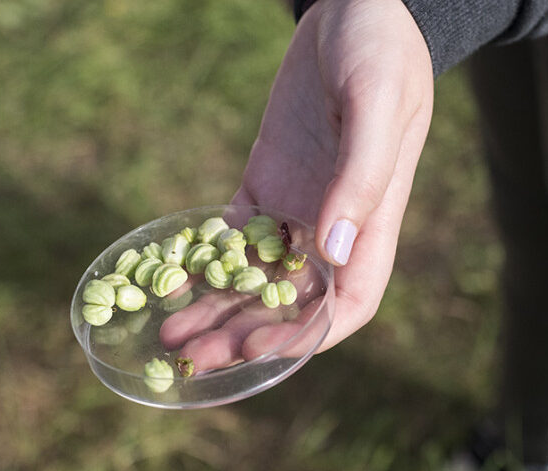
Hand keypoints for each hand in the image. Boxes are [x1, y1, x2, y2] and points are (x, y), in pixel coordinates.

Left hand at [160, 0, 433, 368]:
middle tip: (195, 358)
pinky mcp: (266, 179)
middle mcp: (335, 222)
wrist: (355, 0)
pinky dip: (204, 263)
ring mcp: (299, 203)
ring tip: (172, 334)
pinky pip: (232, 236)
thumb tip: (333, 253)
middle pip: (292, 301)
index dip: (308, 336)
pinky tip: (168, 282)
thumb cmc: (379, 46)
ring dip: (218, 309)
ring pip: (256, 277)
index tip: (261, 352)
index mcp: (374, 216)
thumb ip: (360, 176)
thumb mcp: (376, 102)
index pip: (350, 302)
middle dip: (246, 334)